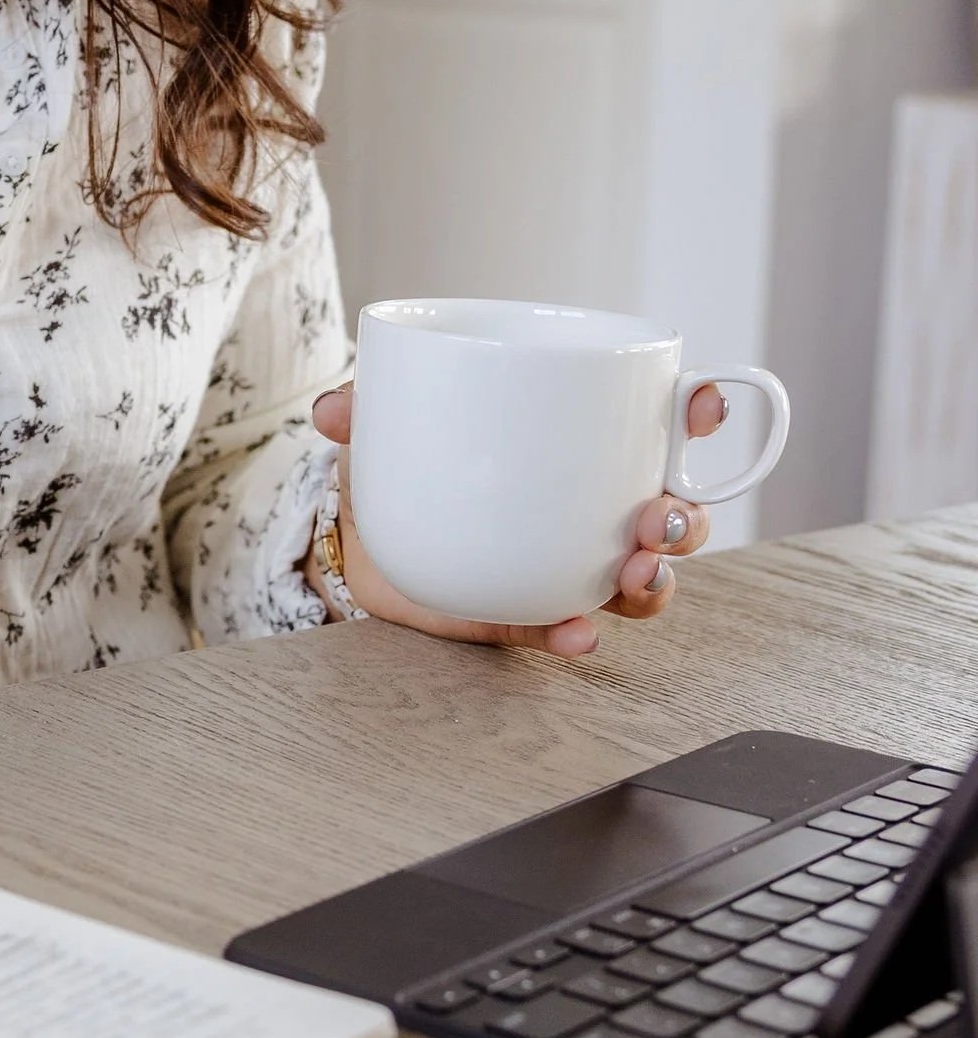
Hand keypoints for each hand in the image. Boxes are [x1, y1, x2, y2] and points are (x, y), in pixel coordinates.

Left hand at [306, 382, 727, 657]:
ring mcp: (568, 565)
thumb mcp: (385, 421)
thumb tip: (335, 408)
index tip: (702, 403)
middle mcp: (590, 507)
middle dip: (685, 519)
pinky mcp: (528, 615)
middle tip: (658, 519)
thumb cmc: (402, 459)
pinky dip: (574, 634)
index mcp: (577, 442)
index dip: (695, 412)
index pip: (657, 423)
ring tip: (633, 574)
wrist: (357, 537)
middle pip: (671, 514)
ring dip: (653, 581)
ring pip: (639, 581)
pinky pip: (563, 629)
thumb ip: (364, 406)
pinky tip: (578, 633)